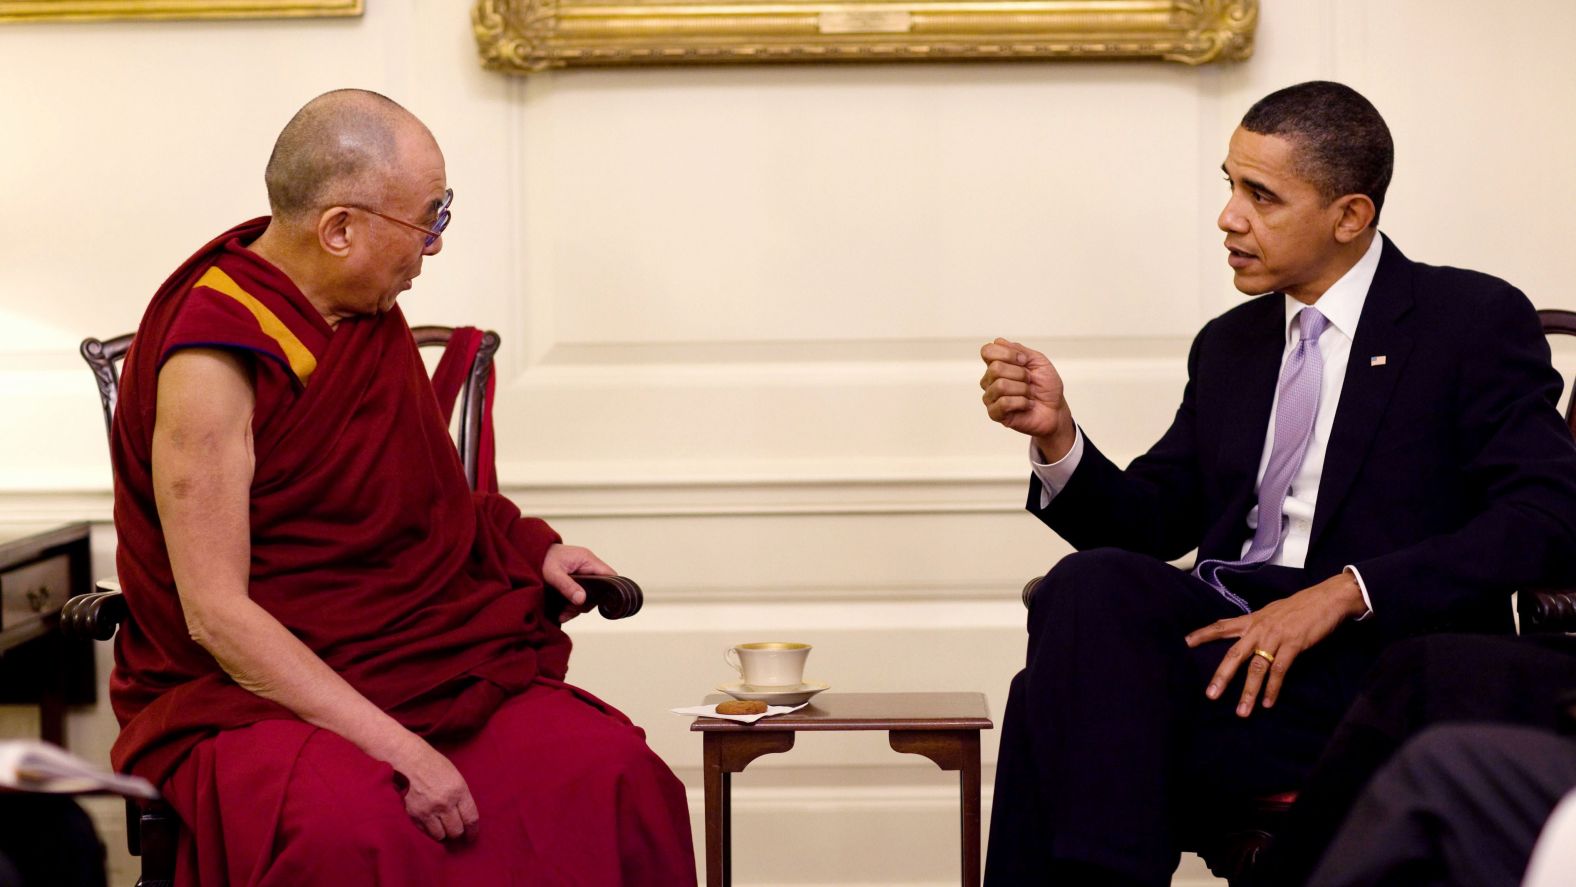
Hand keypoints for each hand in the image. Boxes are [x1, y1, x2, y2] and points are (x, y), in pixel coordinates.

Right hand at [391, 737, 478, 841]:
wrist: (408, 760)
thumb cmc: (433, 765)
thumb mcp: (455, 777)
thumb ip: (461, 797)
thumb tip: (464, 817)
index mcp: (459, 791)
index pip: (471, 819)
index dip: (473, 831)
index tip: (472, 837)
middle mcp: (445, 803)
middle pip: (456, 831)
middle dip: (458, 835)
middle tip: (457, 836)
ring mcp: (428, 810)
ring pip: (441, 835)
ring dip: (444, 835)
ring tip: (444, 832)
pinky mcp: (414, 815)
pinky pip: (425, 832)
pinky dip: (430, 832)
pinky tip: (432, 828)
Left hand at [542, 543, 614, 622]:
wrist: (529, 551)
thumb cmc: (541, 557)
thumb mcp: (553, 573)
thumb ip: (567, 586)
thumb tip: (581, 600)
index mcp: (587, 559)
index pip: (609, 575)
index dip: (609, 590)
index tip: (598, 603)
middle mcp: (587, 566)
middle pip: (598, 590)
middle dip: (584, 604)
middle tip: (570, 611)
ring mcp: (581, 572)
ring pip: (587, 595)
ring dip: (576, 607)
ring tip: (562, 614)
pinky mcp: (574, 579)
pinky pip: (579, 594)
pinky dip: (571, 604)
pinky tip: (562, 612)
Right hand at [979, 338, 1075, 459]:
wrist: (1056, 409)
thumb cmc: (1046, 386)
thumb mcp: (1038, 361)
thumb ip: (1018, 349)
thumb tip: (998, 341)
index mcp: (997, 364)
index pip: (987, 351)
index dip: (1008, 354)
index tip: (1024, 361)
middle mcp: (990, 379)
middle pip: (995, 368)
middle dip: (1020, 374)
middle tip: (1029, 381)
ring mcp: (990, 397)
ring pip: (1001, 385)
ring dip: (1022, 389)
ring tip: (1028, 394)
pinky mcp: (994, 414)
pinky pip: (1004, 403)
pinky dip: (1022, 403)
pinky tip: (1026, 405)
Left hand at [1185, 571, 1367, 716]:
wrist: (1326, 599)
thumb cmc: (1299, 607)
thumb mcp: (1270, 612)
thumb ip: (1255, 624)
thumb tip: (1243, 634)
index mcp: (1252, 620)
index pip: (1222, 626)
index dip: (1203, 634)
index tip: (1185, 642)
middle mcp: (1259, 629)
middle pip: (1235, 654)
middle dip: (1222, 676)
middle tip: (1210, 695)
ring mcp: (1275, 637)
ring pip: (1257, 668)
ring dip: (1248, 692)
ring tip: (1242, 712)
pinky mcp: (1293, 645)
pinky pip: (1279, 671)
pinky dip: (1273, 689)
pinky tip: (1267, 703)